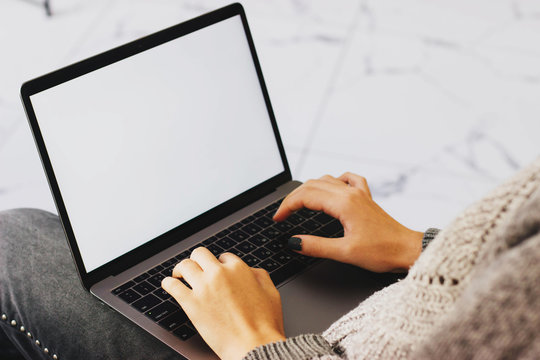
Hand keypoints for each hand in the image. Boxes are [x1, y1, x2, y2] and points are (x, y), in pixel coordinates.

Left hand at [161, 248, 284, 359]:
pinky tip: (169, 285)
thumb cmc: (264, 324)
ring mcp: (203, 287)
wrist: (254, 345)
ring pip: (184, 265)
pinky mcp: (191, 303)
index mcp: (238, 268)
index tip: (217, 272)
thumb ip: (260, 276)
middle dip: (198, 260)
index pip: (223, 256)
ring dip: (181, 269)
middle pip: (200, 254)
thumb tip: (250, 271)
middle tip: (195, 268)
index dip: (220, 264)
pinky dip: (168, 283)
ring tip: (179, 275)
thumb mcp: (271, 292)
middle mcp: (219, 273)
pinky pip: (172, 286)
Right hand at [274, 172, 422, 272]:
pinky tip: (332, 186)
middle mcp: (350, 194)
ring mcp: (359, 193)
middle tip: (283, 214)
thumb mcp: (345, 253)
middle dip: (293, 198)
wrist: (408, 250)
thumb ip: (316, 246)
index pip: (306, 196)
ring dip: (308, 189)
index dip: (287, 206)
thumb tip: (294, 242)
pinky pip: (347, 179)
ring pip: (326, 180)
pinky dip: (334, 180)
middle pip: (312, 185)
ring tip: (298, 203)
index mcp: (344, 204)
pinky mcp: (366, 198)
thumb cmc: (383, 252)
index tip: (278, 218)